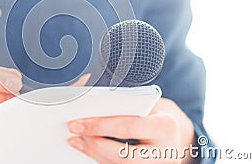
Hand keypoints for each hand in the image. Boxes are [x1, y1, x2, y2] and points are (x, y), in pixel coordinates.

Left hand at [68, 98, 196, 162]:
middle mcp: (165, 151)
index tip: (79, 121)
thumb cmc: (156, 113)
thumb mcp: (148, 102)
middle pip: (123, 154)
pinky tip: (88, 149)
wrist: (177, 133)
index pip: (128, 126)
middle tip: (74, 131)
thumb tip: (87, 95)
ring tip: (76, 140)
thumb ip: (126, 102)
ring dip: (94, 153)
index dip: (100, 125)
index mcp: (165, 126)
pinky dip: (101, 159)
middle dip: (94, 144)